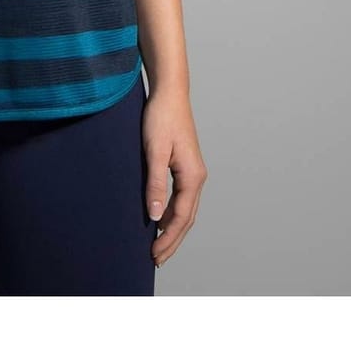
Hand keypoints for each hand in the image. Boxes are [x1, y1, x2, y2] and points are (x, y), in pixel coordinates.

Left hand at [142, 87, 206, 268]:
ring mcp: (193, 171)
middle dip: (172, 240)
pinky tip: (160, 217)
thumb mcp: (154, 151)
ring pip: (185, 209)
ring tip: (158, 244)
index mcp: (192, 177)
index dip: (168, 239)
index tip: (154, 254)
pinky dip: (172, 212)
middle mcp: (197, 177)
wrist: (169, 93)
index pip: (181, 218)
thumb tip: (153, 216)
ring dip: (173, 228)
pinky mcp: (185, 165)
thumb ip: (154, 184)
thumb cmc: (161, 118)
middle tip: (156, 259)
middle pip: (186, 218)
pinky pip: (181, 197)